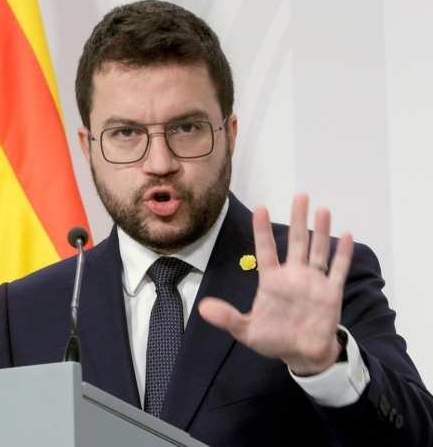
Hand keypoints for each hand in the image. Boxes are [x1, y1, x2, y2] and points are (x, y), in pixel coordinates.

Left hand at [199, 193, 353, 374]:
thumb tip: (203, 308)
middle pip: (296, 242)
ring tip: (322, 209)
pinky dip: (343, 254)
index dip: (263, 230)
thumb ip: (228, 318)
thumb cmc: (272, 339)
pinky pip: (338, 271)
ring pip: (318, 251)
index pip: (266, 250)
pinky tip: (347, 235)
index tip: (261, 208)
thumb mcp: (246, 330)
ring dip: (321, 231)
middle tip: (300, 195)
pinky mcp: (331, 293)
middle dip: (298, 219)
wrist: (300, 354)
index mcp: (271, 281)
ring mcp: (313, 282)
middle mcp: (293, 276)